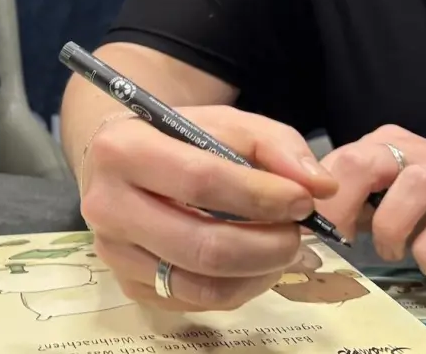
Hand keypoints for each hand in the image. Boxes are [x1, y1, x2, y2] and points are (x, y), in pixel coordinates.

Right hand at [77, 106, 339, 312]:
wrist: (123, 162)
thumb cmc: (178, 138)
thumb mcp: (226, 123)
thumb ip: (276, 145)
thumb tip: (319, 187)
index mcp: (122, 149)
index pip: (200, 182)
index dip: (261, 196)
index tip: (303, 200)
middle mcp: (106, 205)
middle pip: (202, 245)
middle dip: (268, 244)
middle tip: (298, 232)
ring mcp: (113, 252)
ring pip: (202, 283)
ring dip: (259, 271)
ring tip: (283, 248)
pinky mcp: (127, 285)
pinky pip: (196, 300)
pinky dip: (240, 287)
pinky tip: (254, 263)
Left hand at [317, 125, 425, 277]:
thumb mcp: (389, 197)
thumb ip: (352, 201)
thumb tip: (302, 222)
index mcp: (385, 147)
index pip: (333, 161)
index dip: (313, 198)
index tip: (306, 232)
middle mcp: (415, 154)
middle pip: (362, 162)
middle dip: (339, 206)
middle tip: (338, 241)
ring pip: (410, 186)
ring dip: (390, 227)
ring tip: (391, 252)